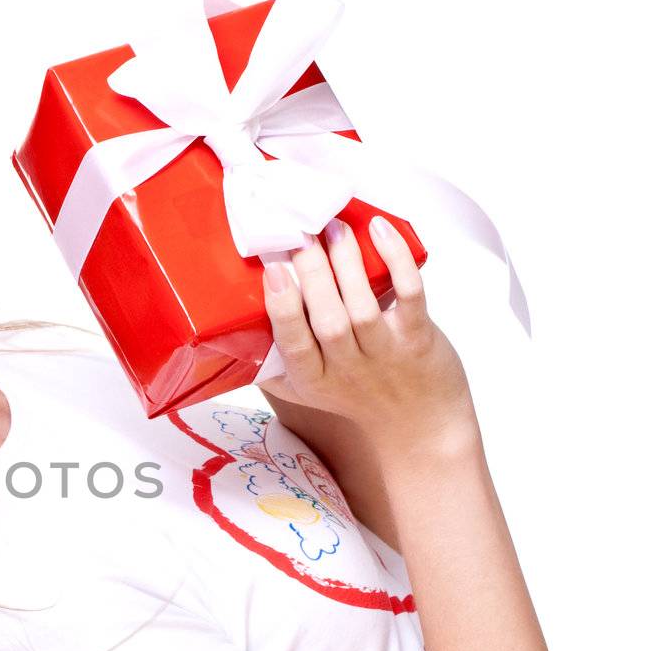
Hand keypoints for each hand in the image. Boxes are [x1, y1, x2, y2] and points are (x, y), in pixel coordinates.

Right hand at [258, 216, 476, 446]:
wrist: (420, 424)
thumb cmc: (357, 397)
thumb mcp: (306, 392)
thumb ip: (272, 365)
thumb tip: (231, 329)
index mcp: (312, 379)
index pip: (293, 345)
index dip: (283, 307)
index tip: (273, 270)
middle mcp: (346, 368)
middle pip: (327, 319)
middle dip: (312, 271)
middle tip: (300, 232)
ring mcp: (384, 354)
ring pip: (362, 305)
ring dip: (346, 261)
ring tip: (332, 226)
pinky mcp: (418, 337)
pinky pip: (409, 295)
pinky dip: (396, 260)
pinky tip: (380, 231)